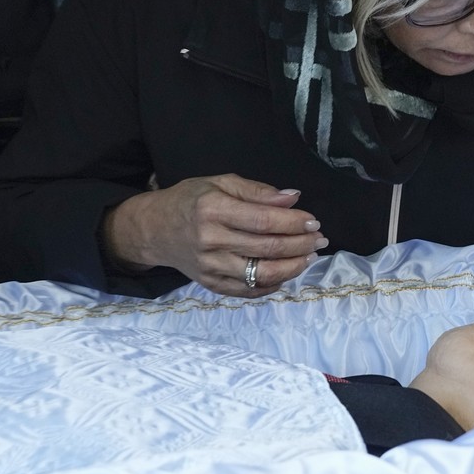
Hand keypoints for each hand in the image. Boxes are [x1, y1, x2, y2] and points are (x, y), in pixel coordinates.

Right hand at [102, 174, 327, 296]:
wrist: (154, 229)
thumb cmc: (190, 200)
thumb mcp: (219, 182)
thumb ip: (257, 191)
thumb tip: (293, 197)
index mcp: (213, 209)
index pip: (263, 220)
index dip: (294, 222)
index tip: (313, 221)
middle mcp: (210, 240)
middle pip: (267, 248)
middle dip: (300, 244)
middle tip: (320, 239)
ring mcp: (210, 266)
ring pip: (261, 274)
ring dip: (293, 267)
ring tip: (309, 257)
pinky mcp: (210, 284)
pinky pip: (247, 291)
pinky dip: (271, 285)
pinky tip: (286, 274)